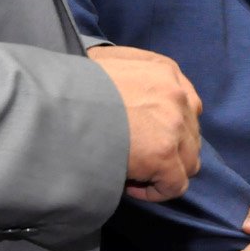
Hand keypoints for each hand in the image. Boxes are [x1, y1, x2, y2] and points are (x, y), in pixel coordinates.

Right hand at [89, 45, 202, 201]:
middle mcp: (178, 94)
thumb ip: (131, 69)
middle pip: (191, 134)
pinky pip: (175, 185)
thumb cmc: (76, 84)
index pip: (185, 105)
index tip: (141, 138)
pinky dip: (155, 191)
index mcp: (165, 70)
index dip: (166, 126)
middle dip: (168, 149)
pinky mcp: (165, 154)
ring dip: (166, 170)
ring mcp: (175, 124)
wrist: (58, 105)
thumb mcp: (107, 60)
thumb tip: (132, 90)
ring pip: (189, 161)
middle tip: (137, 157)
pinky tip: (130, 185)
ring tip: (135, 172)